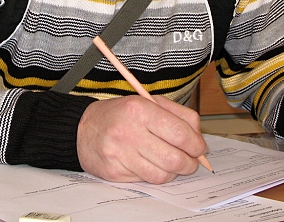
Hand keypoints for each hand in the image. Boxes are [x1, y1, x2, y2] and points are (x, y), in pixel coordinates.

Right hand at [77, 95, 206, 183]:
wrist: (83, 128)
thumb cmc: (121, 114)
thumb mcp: (149, 102)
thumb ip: (178, 115)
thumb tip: (199, 137)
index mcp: (140, 109)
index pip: (180, 134)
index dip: (197, 145)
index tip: (200, 148)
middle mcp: (129, 132)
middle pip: (174, 159)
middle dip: (190, 163)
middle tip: (191, 160)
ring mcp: (120, 154)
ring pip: (163, 174)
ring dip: (174, 172)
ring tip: (172, 162)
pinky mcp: (115, 172)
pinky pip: (147, 181)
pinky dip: (156, 175)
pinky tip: (153, 165)